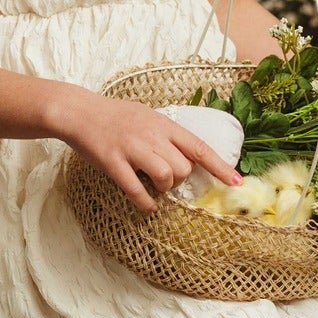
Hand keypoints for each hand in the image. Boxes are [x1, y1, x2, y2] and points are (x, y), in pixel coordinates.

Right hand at [57, 92, 243, 214]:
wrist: (80, 111)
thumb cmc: (117, 116)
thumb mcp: (149, 117)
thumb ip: (168, 136)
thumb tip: (189, 158)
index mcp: (164, 124)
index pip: (199, 147)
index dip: (220, 166)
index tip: (236, 181)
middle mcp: (151, 136)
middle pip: (182, 168)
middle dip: (179, 179)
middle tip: (166, 178)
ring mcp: (132, 149)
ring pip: (164, 177)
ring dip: (163, 187)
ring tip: (154, 185)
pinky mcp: (113, 163)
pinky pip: (136, 190)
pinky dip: (146, 203)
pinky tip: (148, 205)